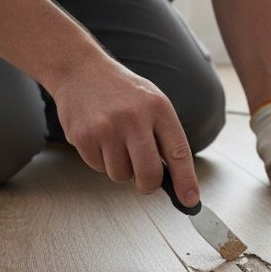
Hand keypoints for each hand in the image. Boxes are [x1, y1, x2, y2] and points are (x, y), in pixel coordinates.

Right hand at [49, 55, 199, 204]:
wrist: (80, 70)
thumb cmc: (122, 91)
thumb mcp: (153, 103)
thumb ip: (166, 137)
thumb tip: (176, 181)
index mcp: (158, 108)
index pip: (178, 153)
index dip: (186, 181)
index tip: (190, 200)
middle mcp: (133, 117)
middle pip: (149, 174)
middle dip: (148, 185)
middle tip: (145, 180)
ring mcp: (106, 127)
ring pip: (121, 175)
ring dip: (121, 169)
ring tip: (116, 143)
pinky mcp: (83, 136)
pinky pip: (99, 168)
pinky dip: (101, 160)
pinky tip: (99, 138)